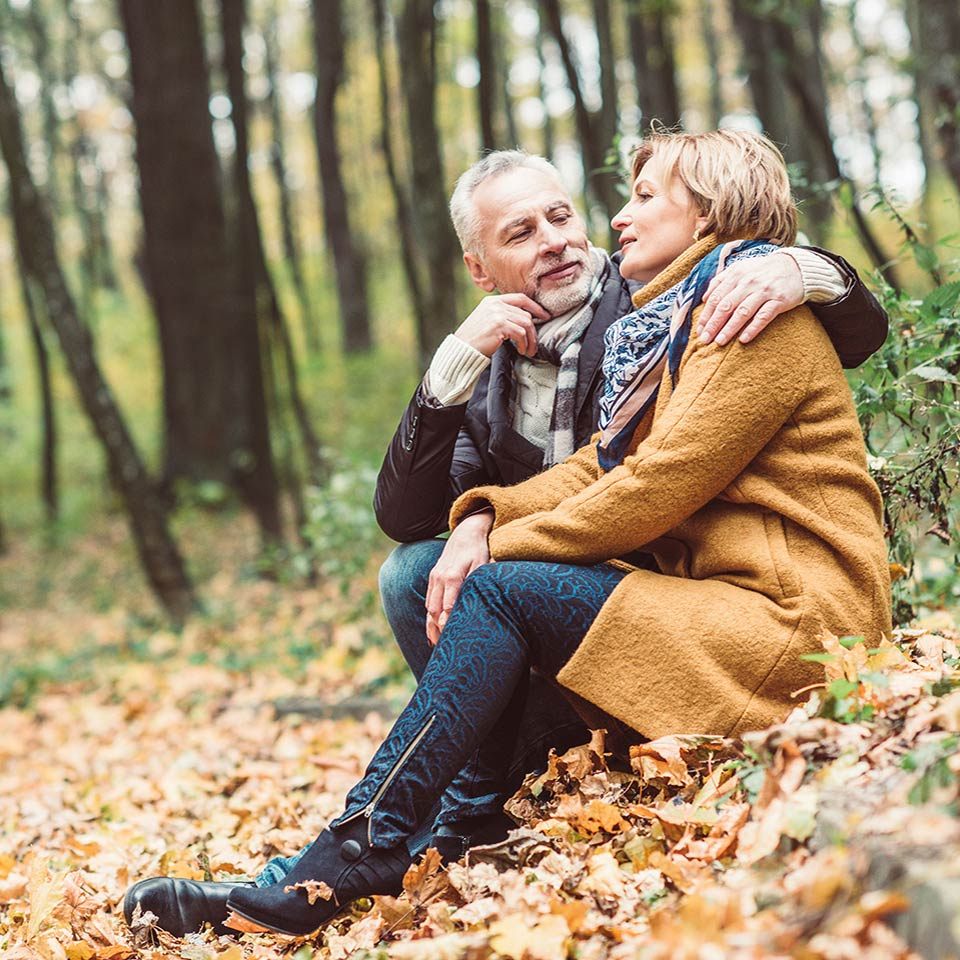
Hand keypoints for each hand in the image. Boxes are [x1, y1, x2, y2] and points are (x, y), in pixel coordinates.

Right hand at [425, 512, 493, 644]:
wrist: (467, 532)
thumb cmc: (480, 550)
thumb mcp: (484, 563)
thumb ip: (480, 581)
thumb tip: (483, 600)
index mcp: (453, 576)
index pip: (447, 607)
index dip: (449, 626)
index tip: (453, 642)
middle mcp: (440, 578)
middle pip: (435, 611)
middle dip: (438, 632)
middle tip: (445, 651)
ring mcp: (434, 578)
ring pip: (429, 608)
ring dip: (432, 628)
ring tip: (437, 647)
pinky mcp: (433, 578)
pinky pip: (428, 602)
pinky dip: (430, 618)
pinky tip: (434, 633)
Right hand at [454, 294, 550, 357]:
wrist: (462, 350)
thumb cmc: (474, 340)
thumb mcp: (487, 321)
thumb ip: (502, 315)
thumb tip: (526, 319)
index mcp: (492, 301)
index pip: (520, 298)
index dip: (535, 306)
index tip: (545, 316)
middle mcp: (495, 304)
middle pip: (525, 313)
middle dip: (533, 331)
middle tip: (534, 344)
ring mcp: (497, 313)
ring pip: (526, 322)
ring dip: (530, 339)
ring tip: (528, 350)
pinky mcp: (499, 325)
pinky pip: (521, 332)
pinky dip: (524, 343)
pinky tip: (521, 351)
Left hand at [698, 252, 803, 345]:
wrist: (797, 267)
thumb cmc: (762, 271)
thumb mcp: (741, 269)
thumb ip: (721, 281)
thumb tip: (704, 299)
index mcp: (736, 274)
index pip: (716, 297)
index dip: (706, 315)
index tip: (699, 330)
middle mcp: (748, 282)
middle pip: (726, 306)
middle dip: (713, 324)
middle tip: (705, 340)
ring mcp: (764, 291)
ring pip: (743, 312)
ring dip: (729, 328)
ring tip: (719, 342)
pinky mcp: (779, 300)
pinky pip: (764, 316)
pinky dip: (753, 328)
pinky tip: (743, 339)